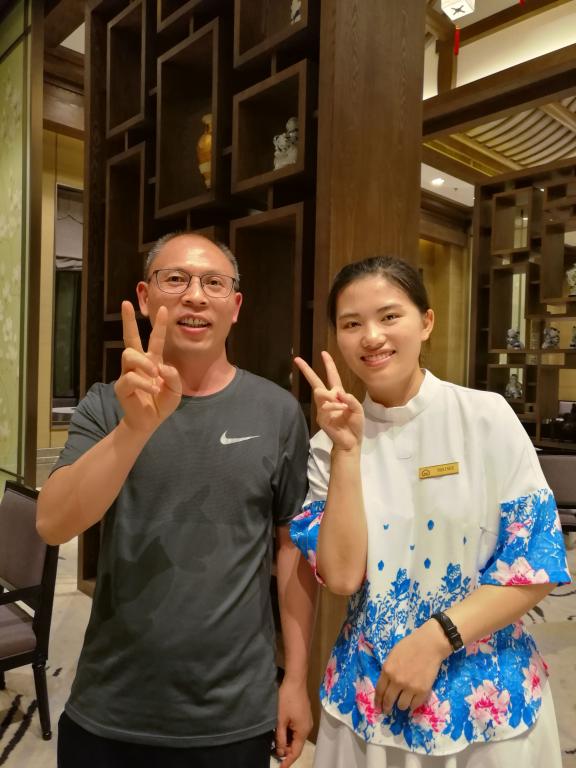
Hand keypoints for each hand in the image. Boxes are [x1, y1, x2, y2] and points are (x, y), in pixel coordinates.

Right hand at [114, 301, 181, 433]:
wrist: (150, 422)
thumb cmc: (161, 403)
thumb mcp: (175, 389)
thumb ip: (172, 376)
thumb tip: (159, 366)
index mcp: (152, 360)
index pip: (155, 338)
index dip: (159, 324)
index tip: (163, 308)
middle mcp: (138, 363)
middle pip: (129, 337)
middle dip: (127, 320)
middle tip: (125, 303)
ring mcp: (128, 373)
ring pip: (129, 355)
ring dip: (144, 363)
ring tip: (155, 374)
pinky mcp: (122, 386)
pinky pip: (131, 377)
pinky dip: (145, 384)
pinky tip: (153, 390)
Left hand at [275, 678, 312, 766]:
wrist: (295, 680)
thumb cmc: (287, 699)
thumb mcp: (280, 719)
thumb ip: (280, 737)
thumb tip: (280, 752)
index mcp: (303, 731)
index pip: (296, 752)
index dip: (288, 761)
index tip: (280, 767)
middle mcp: (307, 728)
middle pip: (297, 745)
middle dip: (286, 751)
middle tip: (275, 752)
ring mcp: (307, 721)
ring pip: (297, 737)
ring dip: (287, 742)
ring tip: (276, 742)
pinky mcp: (304, 715)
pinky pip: (297, 730)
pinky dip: (290, 734)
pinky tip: (282, 731)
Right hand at [294, 352, 363, 450]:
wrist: (351, 442)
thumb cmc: (355, 425)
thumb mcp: (358, 410)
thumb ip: (351, 400)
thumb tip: (338, 393)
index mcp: (338, 394)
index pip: (333, 376)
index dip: (329, 365)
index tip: (323, 353)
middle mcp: (329, 399)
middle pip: (315, 382)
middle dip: (307, 370)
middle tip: (297, 359)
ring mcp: (322, 408)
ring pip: (320, 393)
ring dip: (333, 400)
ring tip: (342, 408)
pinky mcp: (320, 417)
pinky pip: (325, 407)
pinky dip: (335, 409)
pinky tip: (340, 415)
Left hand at [375, 621, 448, 712]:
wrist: (429, 645)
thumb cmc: (409, 646)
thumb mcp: (392, 656)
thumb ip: (388, 670)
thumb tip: (386, 685)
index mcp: (387, 670)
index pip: (379, 690)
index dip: (378, 701)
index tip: (378, 707)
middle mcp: (397, 681)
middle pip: (389, 700)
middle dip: (386, 707)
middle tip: (387, 710)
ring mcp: (410, 687)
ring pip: (402, 705)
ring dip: (401, 704)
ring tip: (403, 701)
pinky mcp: (423, 691)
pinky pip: (415, 705)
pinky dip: (413, 705)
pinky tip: (413, 701)